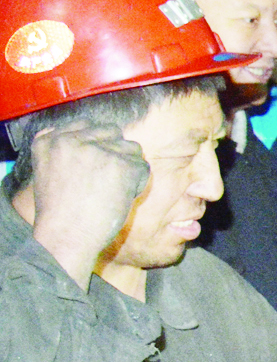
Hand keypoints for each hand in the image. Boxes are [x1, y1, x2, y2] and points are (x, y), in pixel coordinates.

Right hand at [28, 123, 150, 286]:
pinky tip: (120, 198)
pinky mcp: (121, 164)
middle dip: (115, 152)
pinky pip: (142, 167)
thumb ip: (68, 152)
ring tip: (111, 192)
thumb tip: (101, 139)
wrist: (65, 237)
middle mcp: (70, 139)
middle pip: (111, 132)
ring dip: (128, 168)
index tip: (97, 164)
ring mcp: (96, 150)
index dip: (97, 143)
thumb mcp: (50, 173)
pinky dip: (138, 184)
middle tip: (106, 181)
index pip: (84, 124)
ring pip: (131, 148)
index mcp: (47, 140)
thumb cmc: (60, 214)